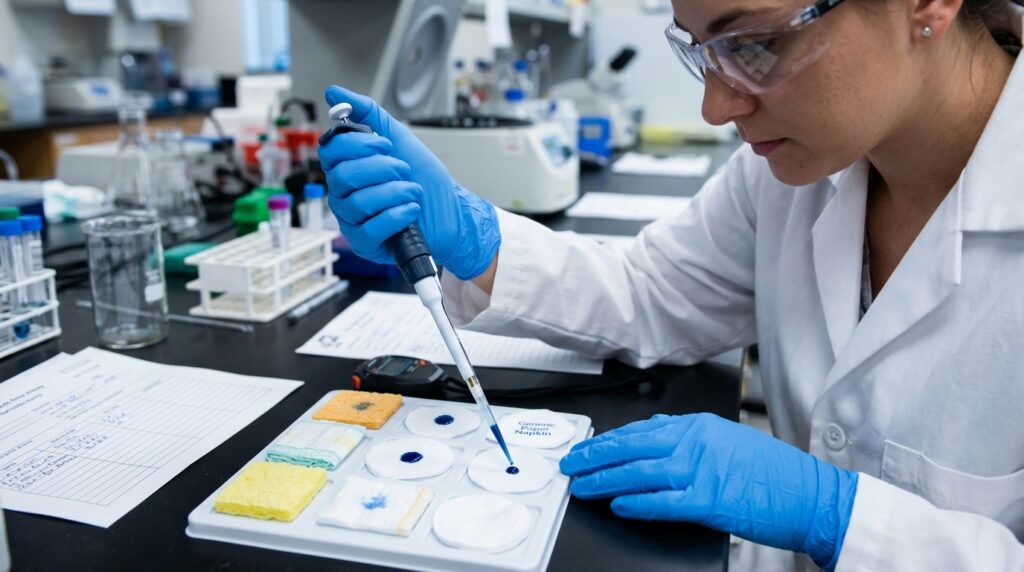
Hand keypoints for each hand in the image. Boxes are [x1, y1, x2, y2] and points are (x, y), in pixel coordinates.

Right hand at [318, 85, 500, 279]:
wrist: (452, 212)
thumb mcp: (399, 138)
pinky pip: (370, 229)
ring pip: (357, 202)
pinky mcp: (365, 243)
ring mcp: (352, 220)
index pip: (330, 150)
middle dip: (380, 169)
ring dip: (394, 192)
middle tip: (403, 170)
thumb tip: (334, 92)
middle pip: (341, 176)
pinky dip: (397, 215)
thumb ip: (368, 114)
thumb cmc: (424, 179)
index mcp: (347, 167)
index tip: (384, 145)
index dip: (356, 145)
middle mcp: (344, 194)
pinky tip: (411, 210)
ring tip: (413, 191)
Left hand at [559, 413, 858, 569]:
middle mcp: (696, 442)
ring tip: (582, 486)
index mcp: (698, 425)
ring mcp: (702, 470)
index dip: (606, 440)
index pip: (639, 430)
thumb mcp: (726, 440)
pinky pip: (663, 502)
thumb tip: (651, 433)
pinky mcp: (710, 500)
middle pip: (631, 447)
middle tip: (571, 464)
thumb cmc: (773, 473)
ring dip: (605, 480)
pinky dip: (638, 503)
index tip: (586, 447)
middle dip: (595, 456)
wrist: (811, 494)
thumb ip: (688, 436)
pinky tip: (618, 504)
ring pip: (640, 473)